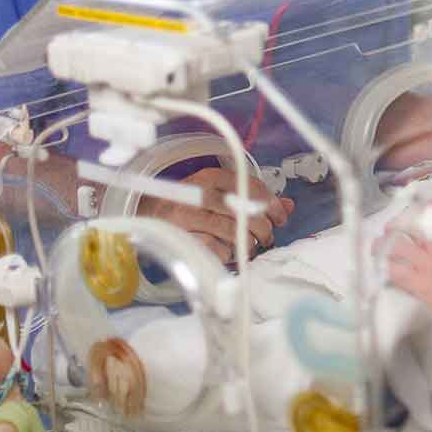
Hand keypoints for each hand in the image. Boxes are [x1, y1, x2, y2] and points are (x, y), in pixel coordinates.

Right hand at [138, 167, 293, 263]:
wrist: (143, 216)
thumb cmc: (188, 204)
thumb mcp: (217, 193)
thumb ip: (252, 197)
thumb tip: (288, 205)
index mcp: (210, 177)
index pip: (251, 186)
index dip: (271, 204)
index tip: (280, 217)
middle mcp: (199, 194)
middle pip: (246, 213)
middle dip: (263, 229)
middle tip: (267, 237)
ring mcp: (188, 218)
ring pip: (235, 233)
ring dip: (248, 244)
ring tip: (249, 246)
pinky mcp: (182, 240)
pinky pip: (218, 250)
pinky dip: (228, 254)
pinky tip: (227, 251)